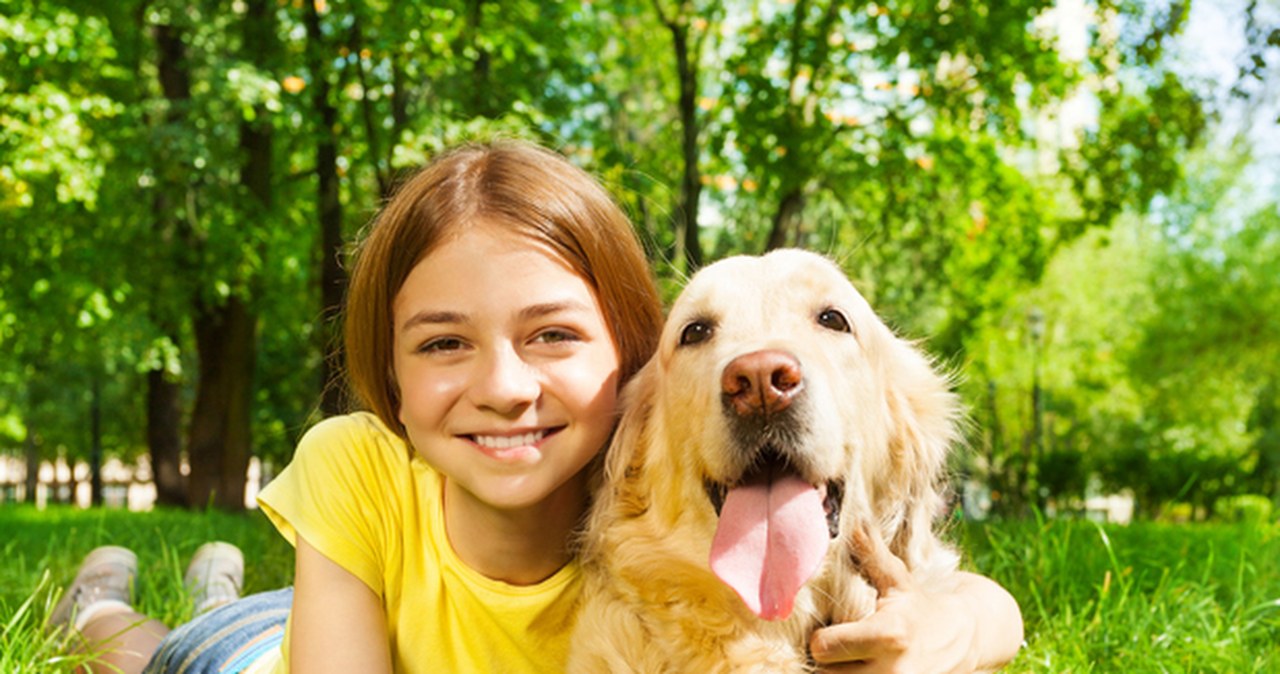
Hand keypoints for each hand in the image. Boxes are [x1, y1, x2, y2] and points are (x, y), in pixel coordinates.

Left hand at [808, 524, 983, 673]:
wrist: (963, 641)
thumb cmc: (920, 606)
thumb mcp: (898, 579)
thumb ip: (871, 553)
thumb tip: (853, 522)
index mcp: (888, 635)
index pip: (823, 647)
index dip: (820, 639)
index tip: (828, 631)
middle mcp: (892, 671)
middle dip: (828, 662)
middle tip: (838, 648)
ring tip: (849, 659)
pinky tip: (859, 669)